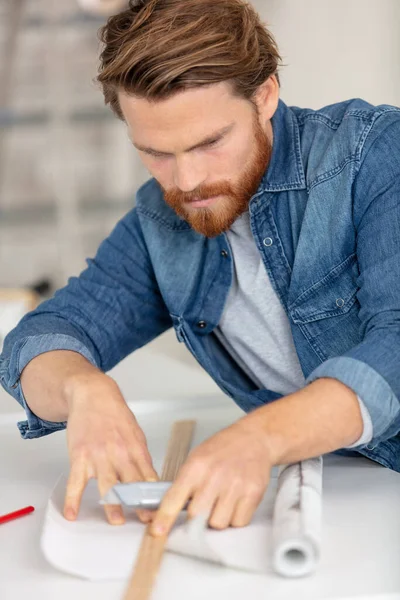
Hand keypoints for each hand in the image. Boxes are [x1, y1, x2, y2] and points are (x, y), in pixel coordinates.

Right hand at [63, 373, 158, 524]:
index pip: (149, 476)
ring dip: (113, 504)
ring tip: (117, 521)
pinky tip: (72, 513)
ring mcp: (99, 454)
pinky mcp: (80, 455)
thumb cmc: (114, 415)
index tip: (161, 509)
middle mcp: (119, 452)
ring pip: (108, 483)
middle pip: (132, 481)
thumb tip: (150, 480)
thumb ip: (141, 457)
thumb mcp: (135, 434)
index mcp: (135, 448)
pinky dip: (73, 499)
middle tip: (146, 520)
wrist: (93, 395)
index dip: (155, 494)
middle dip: (140, 502)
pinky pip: (76, 481)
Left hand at [150, 416, 271, 536]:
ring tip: (221, 500)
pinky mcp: (253, 494)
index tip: (158, 532)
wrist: (253, 439)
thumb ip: (184, 484)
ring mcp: (235, 486)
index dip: (164, 518)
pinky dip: (235, 518)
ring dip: (217, 518)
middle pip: (196, 516)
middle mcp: (215, 476)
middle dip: (196, 516)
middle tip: (203, 505)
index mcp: (196, 466)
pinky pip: (238, 523)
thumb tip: (169, 510)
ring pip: (218, 523)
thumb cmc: (223, 449)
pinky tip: (235, 501)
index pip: (174, 498)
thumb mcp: (196, 459)